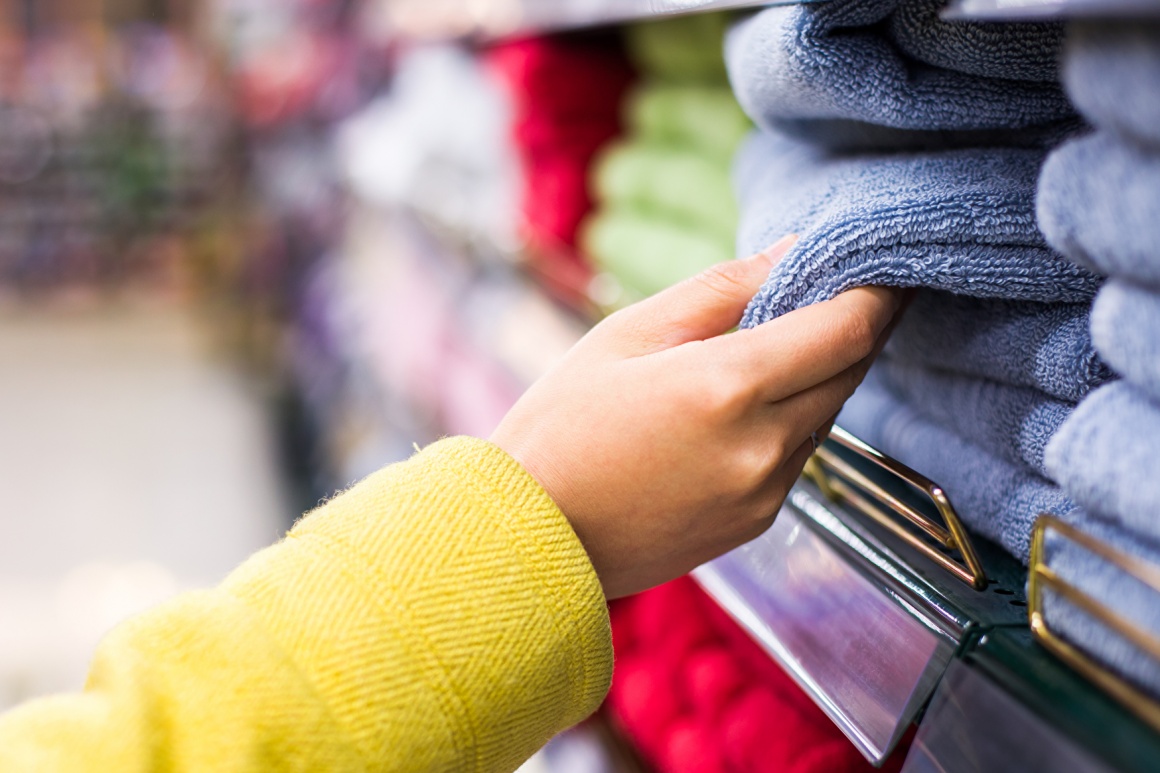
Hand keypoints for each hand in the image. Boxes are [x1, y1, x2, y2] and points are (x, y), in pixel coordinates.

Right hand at [491, 236, 902, 598]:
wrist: (531, 536)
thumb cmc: (563, 425)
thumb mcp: (630, 334)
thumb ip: (721, 289)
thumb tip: (792, 253)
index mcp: (728, 386)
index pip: (846, 329)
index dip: (877, 293)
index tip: (881, 267)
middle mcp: (762, 446)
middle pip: (849, 371)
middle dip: (855, 328)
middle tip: (838, 291)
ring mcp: (764, 492)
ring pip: (827, 415)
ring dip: (820, 375)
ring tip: (779, 344)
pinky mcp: (756, 522)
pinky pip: (798, 456)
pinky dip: (791, 419)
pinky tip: (745, 406)